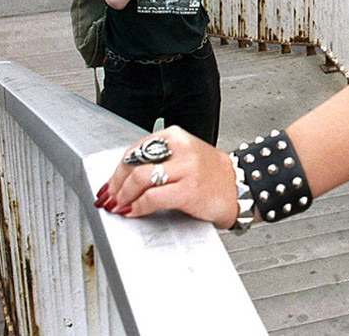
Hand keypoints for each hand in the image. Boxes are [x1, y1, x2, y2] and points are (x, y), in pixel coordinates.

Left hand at [94, 126, 240, 227]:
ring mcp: (186, 168)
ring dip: (123, 196)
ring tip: (119, 206)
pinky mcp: (189, 189)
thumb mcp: (184, 156)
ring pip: (139, 179)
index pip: (135, 150)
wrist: (239, 187)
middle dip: (115, 184)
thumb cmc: (211, 175)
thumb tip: (125, 177)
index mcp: (176, 136)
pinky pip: (152, 198)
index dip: (116, 171)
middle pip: (133, 163)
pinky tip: (134, 212)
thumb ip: (158, 161)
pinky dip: (137, 207)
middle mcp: (181, 148)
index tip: (109, 185)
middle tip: (109, 198)